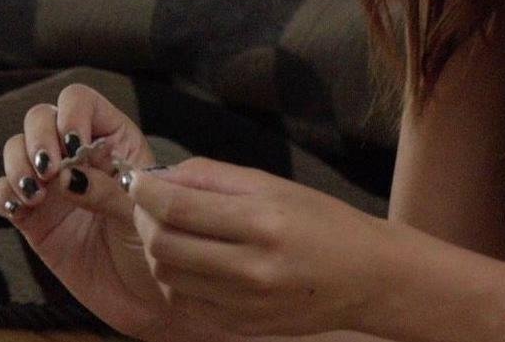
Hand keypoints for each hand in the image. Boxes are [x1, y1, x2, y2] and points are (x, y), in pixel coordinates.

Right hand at [0, 82, 220, 341]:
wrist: (149, 300)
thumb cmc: (159, 248)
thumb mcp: (143, 214)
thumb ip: (106, 190)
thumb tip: (65, 176)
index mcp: (112, 140)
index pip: (80, 102)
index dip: (72, 113)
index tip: (75, 143)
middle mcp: (77, 156)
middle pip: (41, 117)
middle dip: (38, 137)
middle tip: (49, 169)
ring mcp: (52, 186)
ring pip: (16, 150)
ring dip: (17, 163)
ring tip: (34, 193)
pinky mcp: (32, 218)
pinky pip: (3, 193)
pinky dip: (2, 194)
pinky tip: (16, 209)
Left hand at [118, 155, 394, 337]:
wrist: (365, 277)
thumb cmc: (320, 221)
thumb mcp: (272, 184)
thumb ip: (212, 178)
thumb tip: (160, 177)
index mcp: (262, 222)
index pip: (177, 208)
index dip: (145, 191)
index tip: (139, 180)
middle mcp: (252, 269)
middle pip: (164, 245)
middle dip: (145, 219)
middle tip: (150, 204)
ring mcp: (245, 305)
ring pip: (167, 277)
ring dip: (159, 250)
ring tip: (174, 231)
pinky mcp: (241, 328)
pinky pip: (185, 303)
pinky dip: (177, 280)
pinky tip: (192, 261)